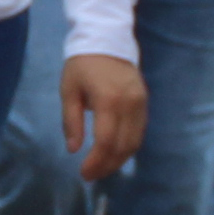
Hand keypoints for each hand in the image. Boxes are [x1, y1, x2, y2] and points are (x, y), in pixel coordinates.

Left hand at [58, 55, 146, 183]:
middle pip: (122, 146)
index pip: (105, 141)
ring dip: (119, 160)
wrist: (107, 39)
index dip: (95, 161)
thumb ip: (71, 121)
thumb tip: (73, 149)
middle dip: (107, 166)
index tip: (83, 172)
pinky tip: (114, 153)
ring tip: (102, 168)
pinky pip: (139, 131)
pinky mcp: (145, 102)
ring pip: (134, 142)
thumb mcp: (69, 90)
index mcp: (108, 99)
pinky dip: (128, 147)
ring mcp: (140, 103)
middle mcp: (129, 103)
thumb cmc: (82, 65)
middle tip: (91, 175)